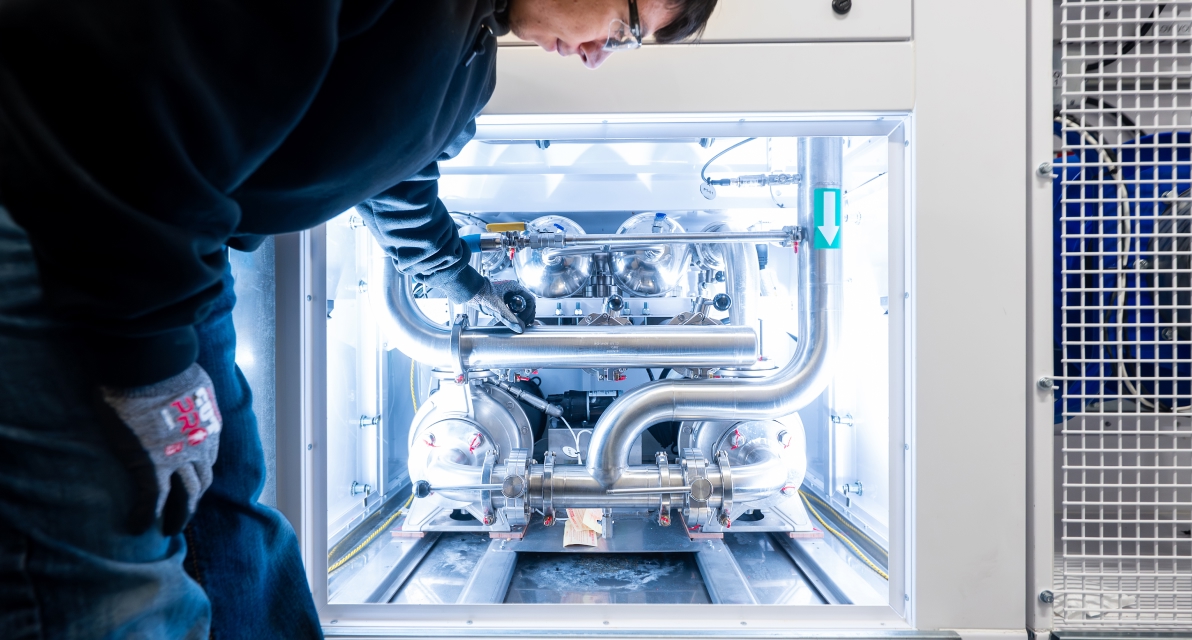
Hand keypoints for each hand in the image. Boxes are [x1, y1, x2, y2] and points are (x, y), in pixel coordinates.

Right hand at [102, 363, 221, 534]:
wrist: (148, 362)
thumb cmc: (163, 361)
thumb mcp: (189, 377)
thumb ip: (188, 391)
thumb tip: (182, 389)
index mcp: (208, 422)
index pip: (209, 455)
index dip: (200, 471)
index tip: (191, 480)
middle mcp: (200, 443)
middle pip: (203, 480)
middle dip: (195, 500)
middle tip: (184, 514)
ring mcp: (179, 456)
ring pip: (187, 497)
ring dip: (179, 516)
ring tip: (168, 530)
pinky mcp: (152, 464)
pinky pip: (152, 501)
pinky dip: (145, 517)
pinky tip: (136, 527)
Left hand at [465, 279, 535, 332]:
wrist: (467, 292)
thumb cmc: (480, 292)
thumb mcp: (497, 307)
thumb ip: (509, 318)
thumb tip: (520, 327)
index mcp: (514, 287)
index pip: (529, 299)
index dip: (530, 311)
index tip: (525, 320)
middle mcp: (511, 291)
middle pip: (525, 304)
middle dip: (526, 315)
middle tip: (524, 324)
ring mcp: (505, 296)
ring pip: (518, 308)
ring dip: (519, 317)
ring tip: (518, 325)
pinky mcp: (499, 302)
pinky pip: (509, 310)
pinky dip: (511, 317)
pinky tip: (509, 322)